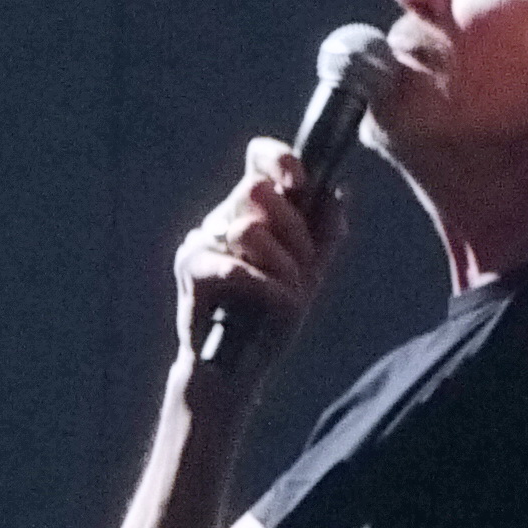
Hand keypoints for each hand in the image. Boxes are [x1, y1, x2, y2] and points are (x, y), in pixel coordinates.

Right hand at [172, 138, 347, 375]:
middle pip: (257, 191)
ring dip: (283, 264)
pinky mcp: (191, 269)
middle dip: (295, 231)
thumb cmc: (270, 317)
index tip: (300, 181)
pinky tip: (277, 303)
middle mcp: (224, 218)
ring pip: (249, 229)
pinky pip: (234, 266)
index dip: (279, 158)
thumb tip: (336, 193)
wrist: (238, 368)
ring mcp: (202, 241)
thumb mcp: (310, 273)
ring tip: (288, 292)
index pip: (259, 160)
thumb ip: (325, 232)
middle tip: (304, 267)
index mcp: (252, 211)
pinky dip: (265, 287)